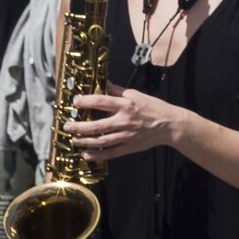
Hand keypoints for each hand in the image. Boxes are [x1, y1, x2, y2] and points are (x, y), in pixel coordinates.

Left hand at [65, 87, 184, 161]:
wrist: (170, 125)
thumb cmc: (153, 107)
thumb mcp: (136, 94)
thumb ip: (118, 91)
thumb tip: (103, 83)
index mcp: (126, 105)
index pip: (102, 102)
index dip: (86, 101)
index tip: (76, 102)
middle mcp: (125, 120)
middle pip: (97, 125)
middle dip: (80, 126)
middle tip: (68, 126)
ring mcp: (127, 135)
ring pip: (102, 141)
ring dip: (85, 141)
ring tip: (74, 140)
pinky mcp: (130, 146)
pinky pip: (111, 152)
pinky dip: (98, 155)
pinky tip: (87, 154)